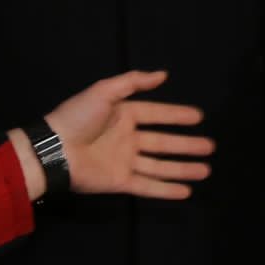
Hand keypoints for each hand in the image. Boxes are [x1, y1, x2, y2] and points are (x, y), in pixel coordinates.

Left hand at [41, 70, 213, 200]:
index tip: (200, 117)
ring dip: (183, 168)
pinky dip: (166, 190)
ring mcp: (125, 162)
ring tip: (206, 169)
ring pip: (161, 166)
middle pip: (164, 142)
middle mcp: (128, 139)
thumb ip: (133, 82)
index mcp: (124, 115)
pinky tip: (186, 190)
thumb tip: (163, 74)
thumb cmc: (77, 117)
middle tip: (211, 146)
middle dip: (187, 145)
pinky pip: (148, 186)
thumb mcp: (103, 91)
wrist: (53, 149)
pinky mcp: (120, 182)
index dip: (178, 115)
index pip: (157, 114)